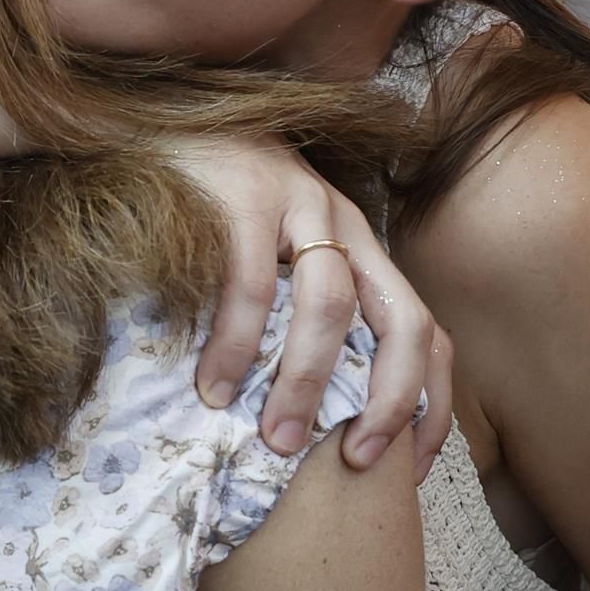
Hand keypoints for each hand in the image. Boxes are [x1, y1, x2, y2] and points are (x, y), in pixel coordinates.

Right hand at [161, 136, 452, 478]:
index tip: (407, 471)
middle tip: (353, 460)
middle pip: (403, 319)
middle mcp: (347, 224)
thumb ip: (296, 315)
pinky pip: (253, 283)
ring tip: (275, 439)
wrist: (160, 120)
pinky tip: (215, 386)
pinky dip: (236, 344)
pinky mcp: (246, 195)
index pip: (425, 330)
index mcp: (362, 248)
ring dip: (306, 382)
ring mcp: (300, 204)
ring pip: (330, 305)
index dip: (429, 406)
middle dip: (389, 400)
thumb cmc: (215, 206)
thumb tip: (304, 418)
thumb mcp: (274, 258)